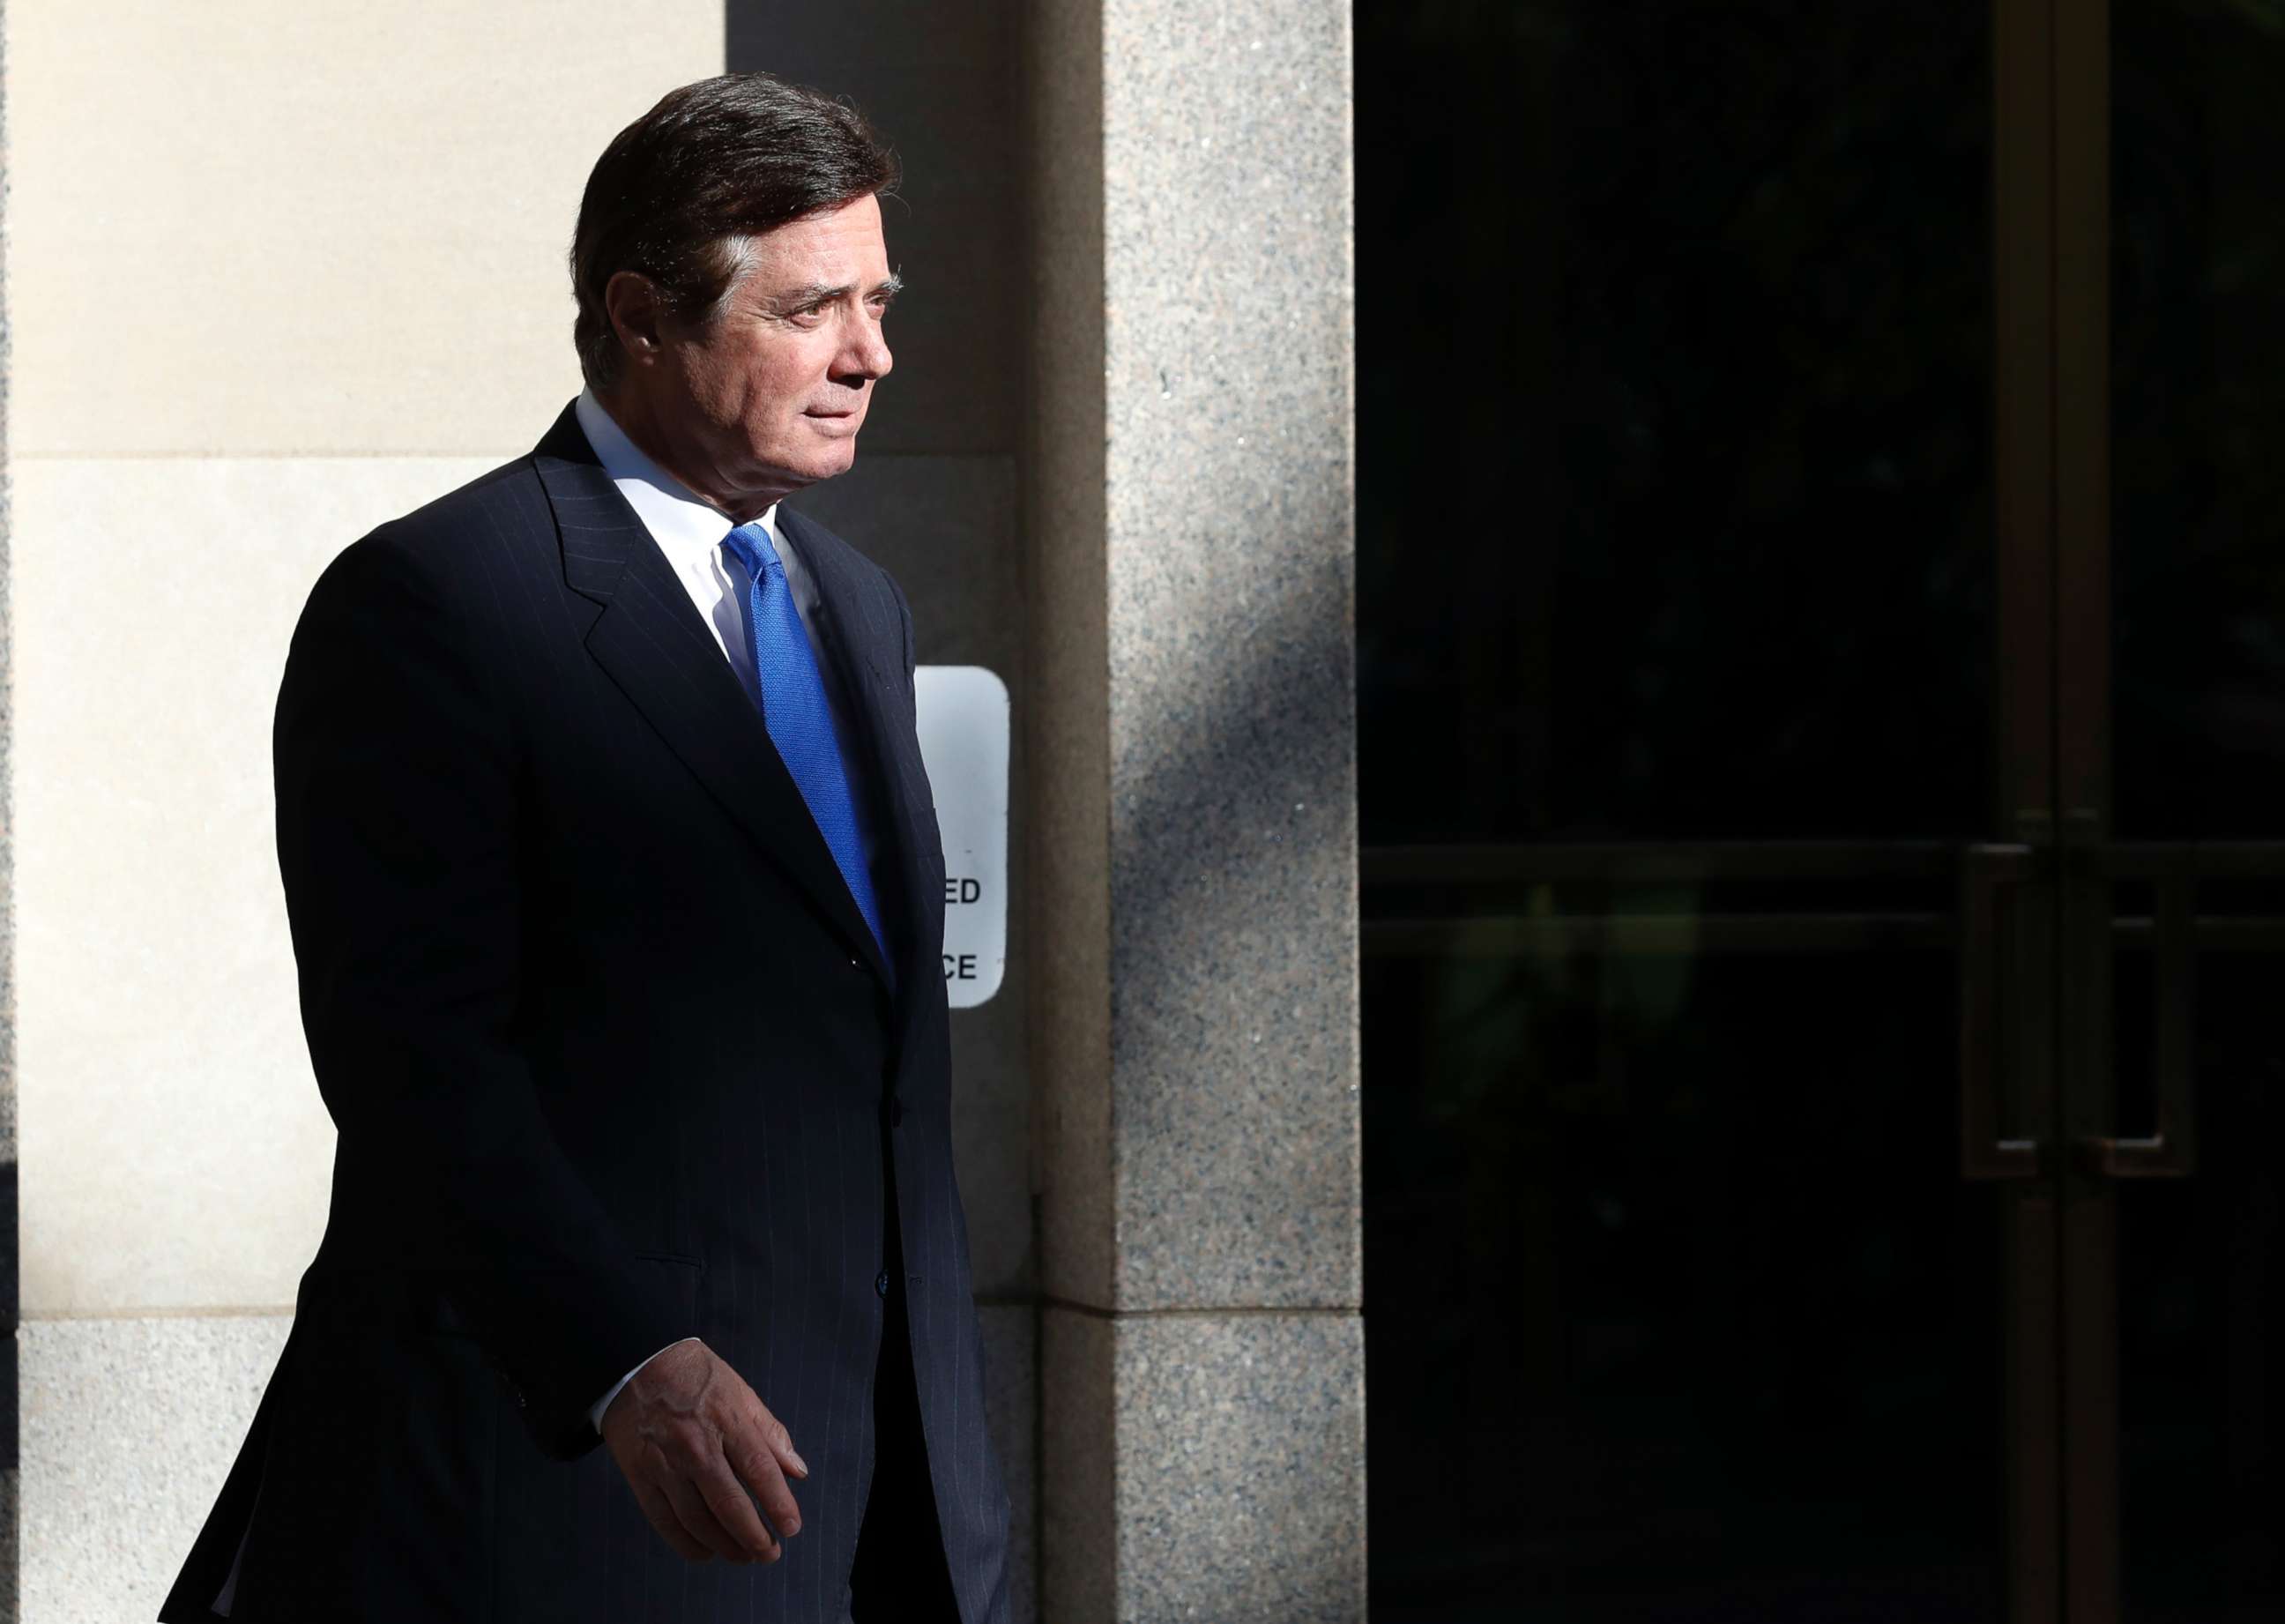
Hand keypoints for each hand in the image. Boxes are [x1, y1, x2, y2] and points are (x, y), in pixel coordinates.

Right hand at [599, 1338, 808, 1563]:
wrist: (635, 1364)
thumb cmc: (696, 1377)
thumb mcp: (741, 1392)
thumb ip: (770, 1433)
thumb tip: (797, 1471)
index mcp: (726, 1419)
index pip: (759, 1470)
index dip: (778, 1504)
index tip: (791, 1528)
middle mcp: (695, 1444)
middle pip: (728, 1503)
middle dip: (753, 1537)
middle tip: (769, 1554)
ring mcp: (665, 1462)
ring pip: (697, 1519)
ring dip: (724, 1546)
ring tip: (744, 1556)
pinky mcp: (640, 1475)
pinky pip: (664, 1520)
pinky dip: (686, 1543)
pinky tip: (705, 1552)